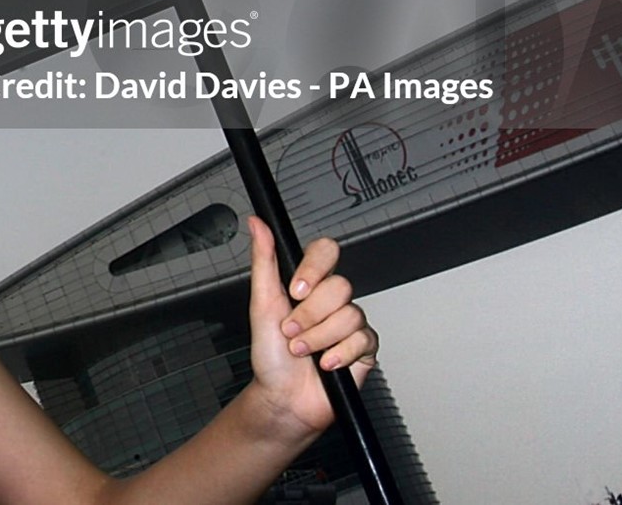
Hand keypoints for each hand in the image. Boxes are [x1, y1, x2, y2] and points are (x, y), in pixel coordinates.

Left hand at [243, 215, 376, 438]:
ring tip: (303, 351)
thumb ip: (264, 261)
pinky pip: (362, 340)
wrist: (284, 398)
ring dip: (318, 338)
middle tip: (291, 332)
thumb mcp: (262, 304)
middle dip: (309, 315)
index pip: (325, 252)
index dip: (314, 268)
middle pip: (340, 286)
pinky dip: (338, 354)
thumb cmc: (271, 355)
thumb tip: (256, 223)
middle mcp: (332, 300)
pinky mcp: (364, 348)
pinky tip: (325, 364)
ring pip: (350, 315)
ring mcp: (350, 323)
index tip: (295, 290)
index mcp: (309, 284)